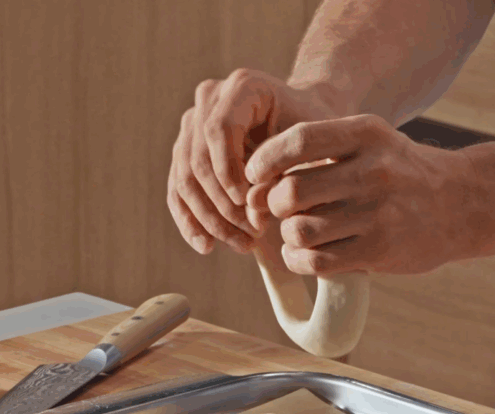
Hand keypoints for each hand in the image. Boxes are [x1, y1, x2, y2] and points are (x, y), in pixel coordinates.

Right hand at [166, 69, 339, 254]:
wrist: (309, 124)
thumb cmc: (316, 133)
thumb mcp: (310, 146)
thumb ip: (282, 170)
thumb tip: (252, 207)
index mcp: (242, 86)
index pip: (218, 130)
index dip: (228, 170)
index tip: (248, 202)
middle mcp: (209, 98)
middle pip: (197, 158)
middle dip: (222, 203)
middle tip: (252, 234)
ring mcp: (192, 123)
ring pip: (184, 178)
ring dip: (210, 219)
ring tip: (241, 244)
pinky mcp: (185, 150)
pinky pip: (178, 189)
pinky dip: (191, 220)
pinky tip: (207, 246)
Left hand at [244, 115, 484, 274]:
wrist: (463, 204)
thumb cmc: (401, 173)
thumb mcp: (372, 143)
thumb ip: (322, 152)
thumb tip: (257, 183)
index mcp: (367, 134)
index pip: (298, 141)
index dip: (265, 160)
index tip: (253, 174)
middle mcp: (373, 171)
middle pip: (291, 191)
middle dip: (273, 205)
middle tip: (278, 211)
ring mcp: (378, 213)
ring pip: (300, 230)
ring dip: (288, 236)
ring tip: (297, 234)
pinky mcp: (380, 250)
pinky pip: (317, 261)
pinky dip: (299, 260)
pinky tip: (305, 255)